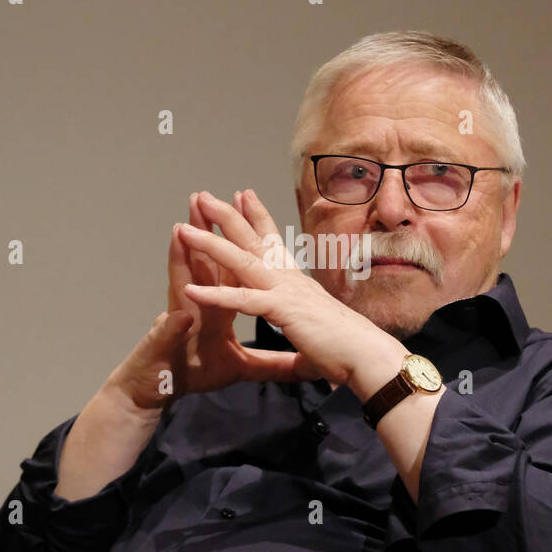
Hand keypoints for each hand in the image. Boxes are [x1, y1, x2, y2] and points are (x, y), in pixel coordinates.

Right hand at [104, 193, 309, 409]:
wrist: (159, 390)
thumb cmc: (194, 372)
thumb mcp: (243, 367)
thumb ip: (272, 362)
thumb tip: (303, 361)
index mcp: (216, 305)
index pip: (231, 266)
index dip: (241, 240)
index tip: (249, 207)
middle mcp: (196, 304)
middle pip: (203, 262)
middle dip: (206, 229)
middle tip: (207, 197)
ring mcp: (177, 320)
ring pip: (179, 285)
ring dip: (179, 259)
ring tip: (180, 230)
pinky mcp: (163, 346)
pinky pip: (169, 334)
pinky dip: (172, 324)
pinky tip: (179, 309)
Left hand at [176, 189, 404, 393]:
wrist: (368, 356)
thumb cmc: (348, 347)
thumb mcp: (319, 333)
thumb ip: (308, 335)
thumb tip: (309, 349)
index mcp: (297, 282)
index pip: (274, 242)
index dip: (257, 217)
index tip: (242, 195)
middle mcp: (290, 279)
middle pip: (253, 239)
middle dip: (226, 216)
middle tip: (204, 195)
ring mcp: (285, 292)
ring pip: (241, 261)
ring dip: (210, 244)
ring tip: (184, 229)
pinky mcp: (282, 311)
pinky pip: (242, 300)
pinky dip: (215, 296)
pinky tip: (190, 291)